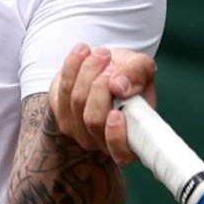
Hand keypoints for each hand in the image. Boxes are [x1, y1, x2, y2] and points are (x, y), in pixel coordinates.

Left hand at [49, 42, 156, 164]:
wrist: (107, 67)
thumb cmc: (128, 74)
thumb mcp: (141, 67)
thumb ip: (137, 74)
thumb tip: (119, 87)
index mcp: (132, 138)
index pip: (123, 152)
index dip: (116, 136)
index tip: (117, 112)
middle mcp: (105, 142)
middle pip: (94, 119)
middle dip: (100, 86)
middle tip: (111, 64)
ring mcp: (80, 132)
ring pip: (77, 102)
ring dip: (88, 71)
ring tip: (101, 54)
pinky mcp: (62, 116)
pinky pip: (62, 90)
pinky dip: (72, 66)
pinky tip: (83, 51)